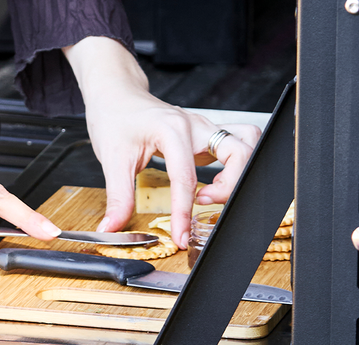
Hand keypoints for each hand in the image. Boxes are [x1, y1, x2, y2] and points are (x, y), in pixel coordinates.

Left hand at [64, 38, 259, 247]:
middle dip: (229, 186)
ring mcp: (204, 128)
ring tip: (214, 192)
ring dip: (240, 171)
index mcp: (172, 130)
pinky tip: (215, 181)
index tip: (181, 236)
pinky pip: (236, 144)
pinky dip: (237, 164)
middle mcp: (195, 126)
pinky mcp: (206, 134)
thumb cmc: (114, 117)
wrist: (116, 94)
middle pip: (238, 153)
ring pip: (247, 143)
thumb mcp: (111, 160)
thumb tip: (112, 227)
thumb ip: (118, 197)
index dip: (184, 213)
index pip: (186, 178)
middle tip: (205, 203)